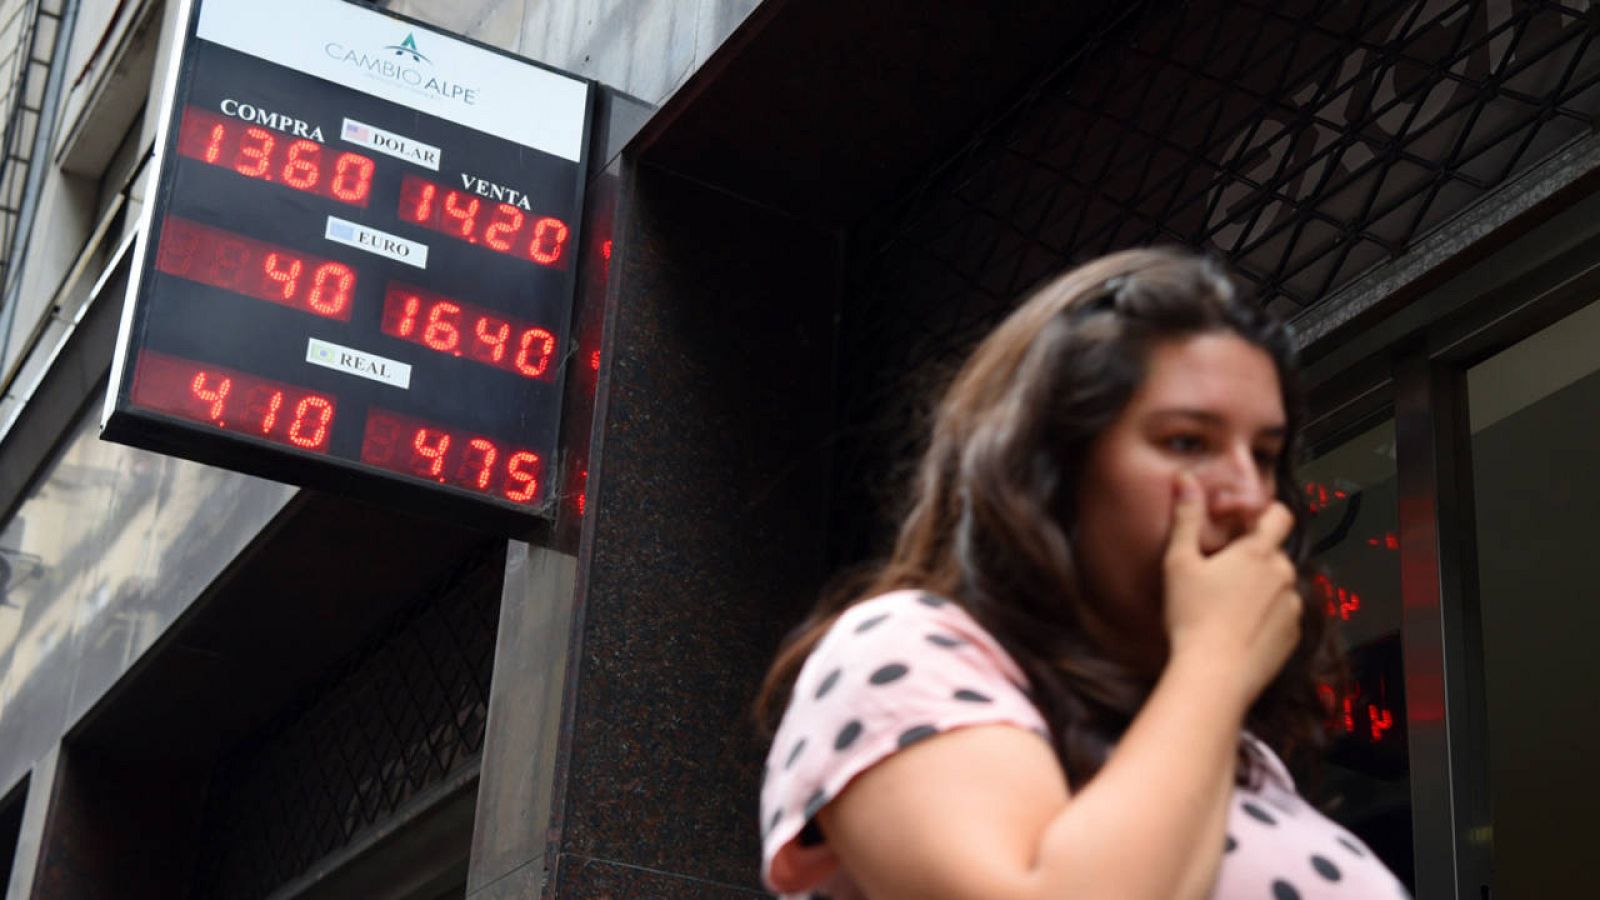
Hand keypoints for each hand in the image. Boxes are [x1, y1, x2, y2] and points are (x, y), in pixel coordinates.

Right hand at [1161, 472, 1300, 706]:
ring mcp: (1293, 607)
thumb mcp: (1178, 563)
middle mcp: (1284, 575)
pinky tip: (1238, 629)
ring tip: (1226, 607)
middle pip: (1274, 552)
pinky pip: (1284, 615)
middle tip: (1219, 573)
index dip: (1262, 513)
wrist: (1213, 677)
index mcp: (1258, 552)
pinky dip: (1266, 616)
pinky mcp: (1294, 636)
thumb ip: (1186, 517)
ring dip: (1261, 588)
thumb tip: (1185, 480)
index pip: (1279, 514)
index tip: (1241, 523)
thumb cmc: (1192, 619)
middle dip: (1253, 557)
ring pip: (1279, 584)